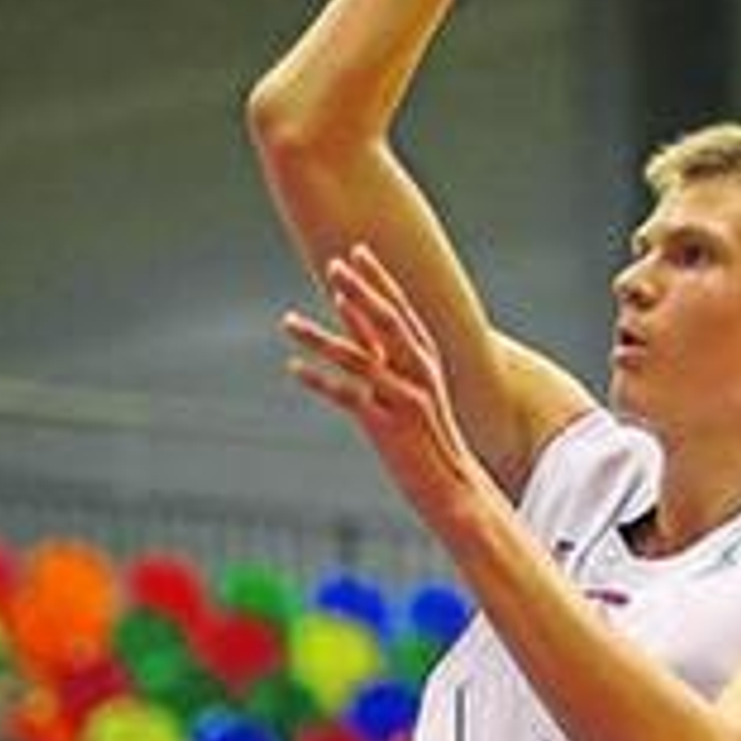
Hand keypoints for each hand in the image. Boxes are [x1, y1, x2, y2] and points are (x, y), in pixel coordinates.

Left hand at [283, 245, 495, 529]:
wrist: (453, 489)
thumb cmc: (428, 439)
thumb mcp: (414, 390)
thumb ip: (386, 355)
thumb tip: (359, 321)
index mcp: (426, 361)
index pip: (401, 311)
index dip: (379, 280)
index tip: (356, 251)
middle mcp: (420, 374)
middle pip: (387, 323)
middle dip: (360, 292)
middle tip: (333, 265)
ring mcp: (406, 399)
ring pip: (359, 358)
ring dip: (320, 338)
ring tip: (286, 322)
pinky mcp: (389, 427)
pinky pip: (350, 397)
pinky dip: (320, 382)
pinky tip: (293, 368)